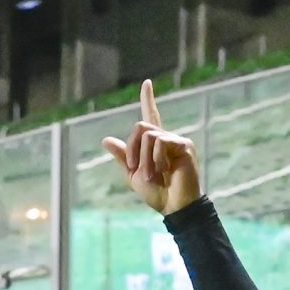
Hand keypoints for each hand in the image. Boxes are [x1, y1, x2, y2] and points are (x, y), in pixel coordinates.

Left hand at [101, 80, 201, 215]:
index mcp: (154, 144)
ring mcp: (176, 140)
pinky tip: (164, 170)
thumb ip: (123, 157)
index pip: (150, 116)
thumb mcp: (133, 175)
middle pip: (140, 126)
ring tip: (153, 174)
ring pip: (148, 135)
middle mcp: (166, 138)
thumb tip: (106, 139)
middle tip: (136, 170)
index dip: (147, 99)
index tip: (146, 83)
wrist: (173, 206)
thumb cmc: (157, 194)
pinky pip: (160, 142)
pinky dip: (156, 158)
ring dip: (144, 158)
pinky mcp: (183, 145)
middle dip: (132, 149)